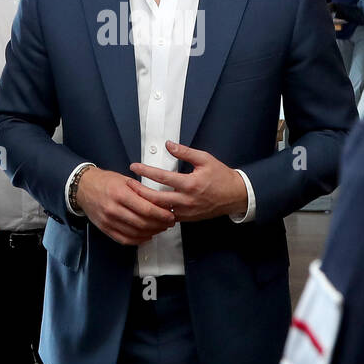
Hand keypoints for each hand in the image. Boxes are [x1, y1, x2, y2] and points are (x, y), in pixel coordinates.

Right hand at [75, 166, 175, 245]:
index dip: (161, 214)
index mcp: (120, 194)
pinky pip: (124, 239)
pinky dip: (138, 240)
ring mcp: (109, 221)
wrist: (83, 187)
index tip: (170, 215)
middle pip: (142, 223)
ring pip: (135, 233)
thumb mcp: (125, 180)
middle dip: (160, 224)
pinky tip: (147, 236)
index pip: (146, 209)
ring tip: (160, 228)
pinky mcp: (105, 229)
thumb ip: (142, 191)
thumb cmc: (104, 181)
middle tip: (169, 222)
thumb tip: (160, 201)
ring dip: (151, 232)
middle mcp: (113, 209)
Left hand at [130, 141, 247, 221]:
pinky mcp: (188, 218)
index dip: (145, 170)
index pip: (162, 177)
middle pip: (155, 199)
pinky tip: (148, 208)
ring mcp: (187, 212)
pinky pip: (168, 218)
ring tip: (133, 197)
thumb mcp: (205, 159)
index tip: (134, 166)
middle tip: (128, 184)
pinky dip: (157, 213)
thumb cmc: (221, 176)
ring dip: (146, 204)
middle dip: (139, 191)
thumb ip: (185, 152)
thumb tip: (168, 145)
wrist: (235, 196)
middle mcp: (187, 200)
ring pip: (160, 211)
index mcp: (190, 184)